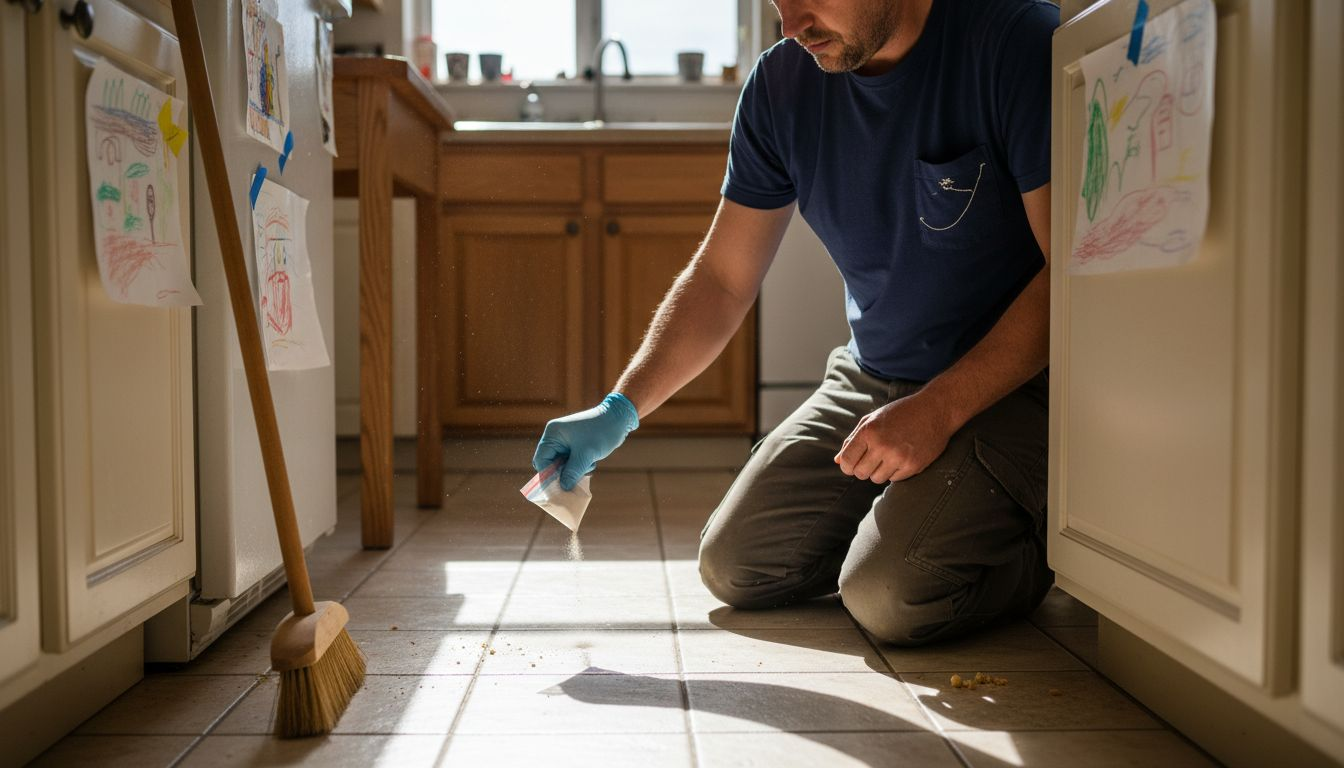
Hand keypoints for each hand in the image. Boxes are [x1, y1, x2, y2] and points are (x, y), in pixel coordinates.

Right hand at [532, 393, 639, 489]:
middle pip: (551, 463)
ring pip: (562, 464)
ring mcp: (565, 440)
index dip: (548, 475)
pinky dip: (580, 465)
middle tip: (574, 480)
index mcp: (553, 434)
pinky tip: (592, 462)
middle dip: (563, 473)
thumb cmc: (601, 433)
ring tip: (588, 466)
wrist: (619, 418)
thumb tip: (563, 488)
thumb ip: (572, 472)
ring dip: (574, 470)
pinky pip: (571, 460)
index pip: (541, 460)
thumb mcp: (585, 455)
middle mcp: (556, 436)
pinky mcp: (575, 443)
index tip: (558, 488)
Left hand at [835, 391, 955, 484]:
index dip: (847, 466)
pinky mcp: (913, 465)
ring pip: (876, 479)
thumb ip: (852, 440)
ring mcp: (899, 457)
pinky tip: (901, 457)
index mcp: (868, 432)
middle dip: (863, 469)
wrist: (935, 410)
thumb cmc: (900, 413)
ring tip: (888, 457)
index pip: (847, 461)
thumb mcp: (872, 420)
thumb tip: (838, 461)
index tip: (853, 464)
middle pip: (860, 474)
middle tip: (872, 459)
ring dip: (879, 471)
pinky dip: (895, 472)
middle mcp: (882, 445)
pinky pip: (894, 479)